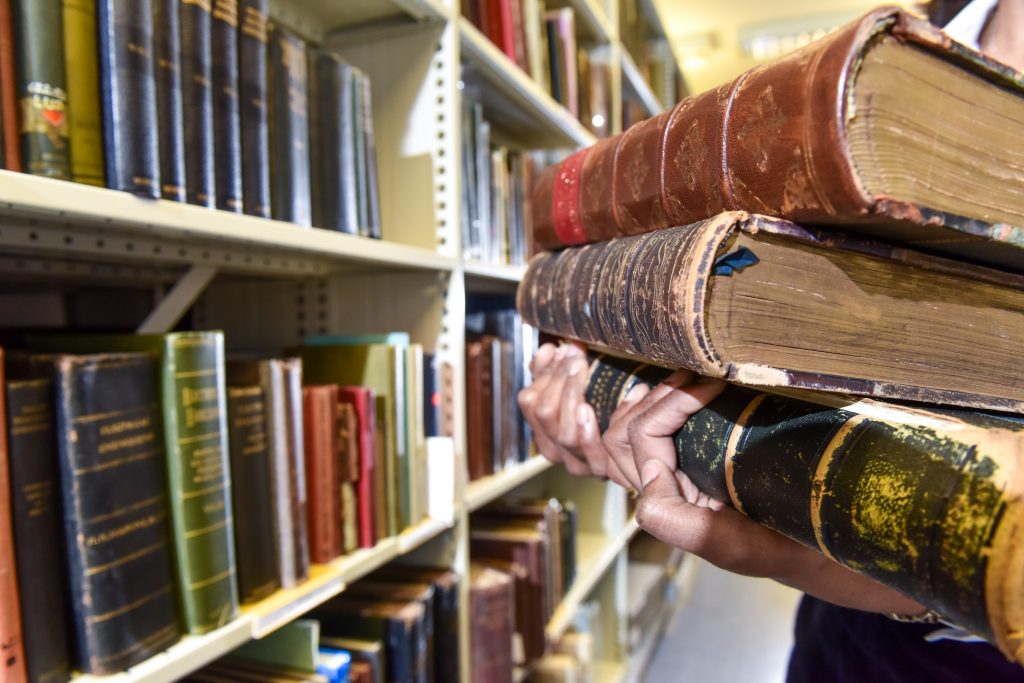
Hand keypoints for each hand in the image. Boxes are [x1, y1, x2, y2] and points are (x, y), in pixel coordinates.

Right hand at [517, 343, 610, 477]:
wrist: (633, 450)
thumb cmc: (603, 414)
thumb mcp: (574, 391)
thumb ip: (555, 372)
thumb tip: (547, 350)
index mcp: (542, 429)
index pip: (530, 401)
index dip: (544, 373)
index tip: (561, 350)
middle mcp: (553, 448)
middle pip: (545, 413)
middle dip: (560, 379)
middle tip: (575, 357)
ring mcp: (574, 462)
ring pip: (564, 431)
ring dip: (572, 396)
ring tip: (583, 371)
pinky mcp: (598, 470)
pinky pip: (589, 451)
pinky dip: (587, 429)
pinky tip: (588, 408)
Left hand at [621, 378, 927, 615]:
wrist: (814, 550)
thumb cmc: (778, 545)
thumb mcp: (731, 546)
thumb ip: (678, 522)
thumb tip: (648, 480)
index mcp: (664, 504)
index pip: (643, 438)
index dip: (672, 402)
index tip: (713, 383)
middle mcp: (660, 488)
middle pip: (622, 431)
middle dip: (654, 396)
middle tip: (696, 375)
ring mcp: (670, 475)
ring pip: (627, 429)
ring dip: (651, 398)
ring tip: (686, 376)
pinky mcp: (686, 466)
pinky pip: (648, 433)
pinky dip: (654, 406)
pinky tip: (676, 387)